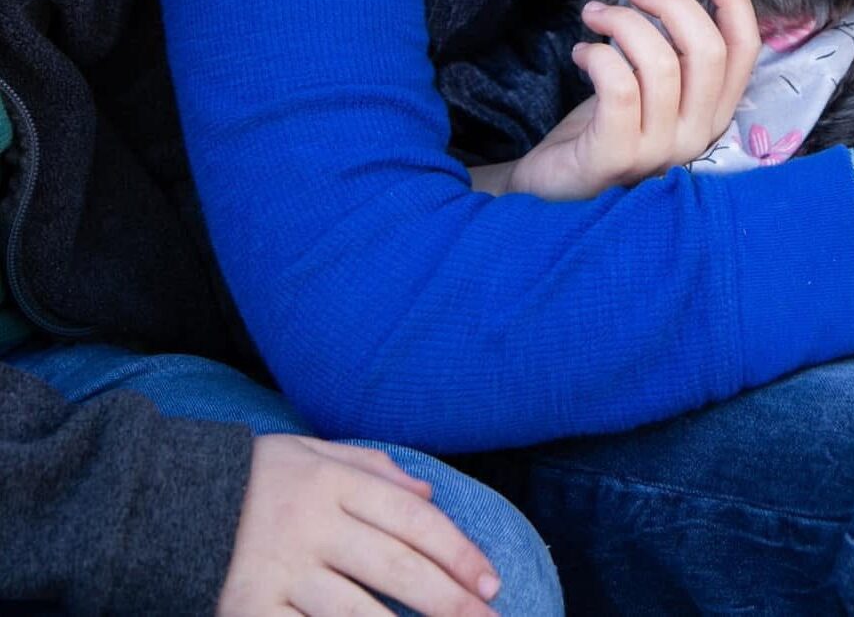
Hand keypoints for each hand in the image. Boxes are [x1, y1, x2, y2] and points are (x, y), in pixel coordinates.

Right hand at [216, 435, 499, 615]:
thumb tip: (430, 498)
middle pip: (396, 568)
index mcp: (334, 482)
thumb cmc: (256, 478)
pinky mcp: (250, 609)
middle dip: (451, 601)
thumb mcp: (314, 452)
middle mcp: (313, 525)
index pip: (412, 519)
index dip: (457, 552)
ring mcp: (281, 571)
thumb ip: (374, 469)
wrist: (163, 498)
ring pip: (357, 613)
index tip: (491, 583)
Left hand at [504, 0, 760, 199]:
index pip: (745, 50)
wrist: (555, 182)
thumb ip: (675, 52)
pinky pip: (620, 88)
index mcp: (714, 113)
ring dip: (622, 21)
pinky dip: (598, 55)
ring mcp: (660, 150)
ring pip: (660, 62)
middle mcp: (697, 135)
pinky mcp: (617, 157)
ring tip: (595, 15)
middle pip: (707, 49)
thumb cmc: (606, 123)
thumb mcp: (652, 86)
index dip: (734, 1)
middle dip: (671, 2)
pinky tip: (582, 52)